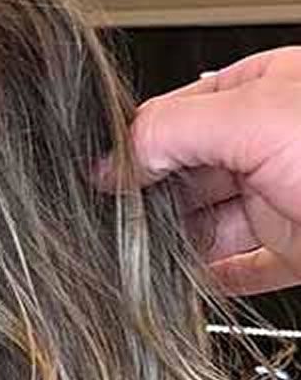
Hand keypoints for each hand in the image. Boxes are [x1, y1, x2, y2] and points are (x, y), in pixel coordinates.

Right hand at [97, 46, 300, 295]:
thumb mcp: (259, 118)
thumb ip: (175, 131)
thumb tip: (111, 160)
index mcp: (265, 91)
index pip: (176, 116)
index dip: (135, 149)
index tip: (98, 184)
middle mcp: (272, 144)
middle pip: (186, 175)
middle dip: (149, 204)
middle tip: (111, 232)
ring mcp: (284, 199)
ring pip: (206, 226)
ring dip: (171, 248)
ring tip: (136, 265)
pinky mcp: (296, 251)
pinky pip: (240, 269)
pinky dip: (209, 281)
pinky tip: (184, 288)